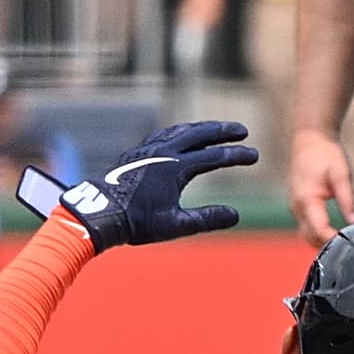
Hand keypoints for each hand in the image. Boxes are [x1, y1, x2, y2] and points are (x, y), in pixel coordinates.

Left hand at [57, 121, 255, 251]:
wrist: (98, 212)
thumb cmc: (136, 221)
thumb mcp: (175, 225)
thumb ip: (206, 218)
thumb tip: (235, 215)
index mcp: (176, 167)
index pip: (214, 156)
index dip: (236, 155)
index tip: (254, 155)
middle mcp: (163, 152)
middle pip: (199, 134)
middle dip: (222, 131)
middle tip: (242, 130)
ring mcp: (148, 150)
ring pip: (180, 131)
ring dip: (201, 128)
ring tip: (216, 129)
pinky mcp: (137, 153)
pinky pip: (164, 135)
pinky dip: (180, 132)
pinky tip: (181, 137)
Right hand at [287, 128, 353, 244]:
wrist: (309, 138)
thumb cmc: (325, 153)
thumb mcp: (342, 175)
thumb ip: (349, 200)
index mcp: (306, 200)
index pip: (320, 231)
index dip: (336, 241)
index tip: (353, 245)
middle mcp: (297, 207)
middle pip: (311, 238)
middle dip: (329, 247)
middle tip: (353, 248)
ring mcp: (296, 207)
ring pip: (307, 235)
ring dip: (324, 242)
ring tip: (347, 243)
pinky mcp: (300, 206)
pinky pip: (308, 227)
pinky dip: (320, 233)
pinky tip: (337, 233)